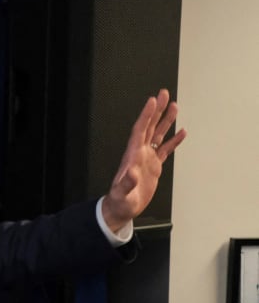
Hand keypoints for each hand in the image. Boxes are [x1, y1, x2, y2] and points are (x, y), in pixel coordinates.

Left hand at [101, 88, 186, 232]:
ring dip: (166, 120)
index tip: (152, 101)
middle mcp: (140, 153)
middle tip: (164, 94)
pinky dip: (173, 141)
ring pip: (158, 134)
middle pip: (150, 126)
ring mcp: (147, 159)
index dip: (146, 115)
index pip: (140, 130)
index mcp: (133, 156)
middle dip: (157, 110)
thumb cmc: (120, 202)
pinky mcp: (154, 167)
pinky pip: (165, 150)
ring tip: (175, 106)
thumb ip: (127, 183)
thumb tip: (132, 172)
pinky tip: (181, 132)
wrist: (122, 209)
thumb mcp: (122, 194)